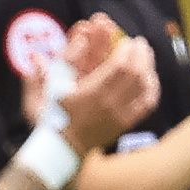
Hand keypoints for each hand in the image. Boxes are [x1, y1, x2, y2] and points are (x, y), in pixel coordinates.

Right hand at [48, 24, 162, 149]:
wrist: (64, 150)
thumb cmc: (51, 120)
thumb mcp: (39, 98)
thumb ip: (38, 76)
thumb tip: (38, 58)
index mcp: (91, 94)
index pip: (118, 67)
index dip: (126, 50)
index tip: (125, 40)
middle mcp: (110, 105)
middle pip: (135, 73)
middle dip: (140, 54)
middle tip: (139, 42)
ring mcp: (120, 115)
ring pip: (144, 87)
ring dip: (148, 67)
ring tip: (146, 55)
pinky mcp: (126, 123)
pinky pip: (147, 104)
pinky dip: (152, 88)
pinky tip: (150, 77)